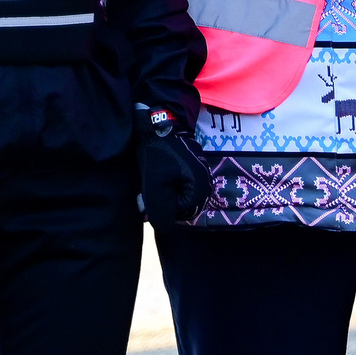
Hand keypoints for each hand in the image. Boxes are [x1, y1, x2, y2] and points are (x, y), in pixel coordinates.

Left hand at [136, 104, 210, 226]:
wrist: (162, 126)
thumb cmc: (158, 156)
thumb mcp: (154, 186)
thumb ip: (160, 210)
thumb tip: (166, 228)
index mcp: (199, 188)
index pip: (181, 214)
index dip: (164, 208)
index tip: (152, 195)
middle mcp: (206, 183)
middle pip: (183, 207)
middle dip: (165, 202)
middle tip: (150, 190)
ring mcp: (201, 175)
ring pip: (181, 197)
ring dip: (166, 194)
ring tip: (154, 181)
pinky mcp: (194, 170)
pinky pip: (182, 187)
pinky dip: (169, 186)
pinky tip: (160, 175)